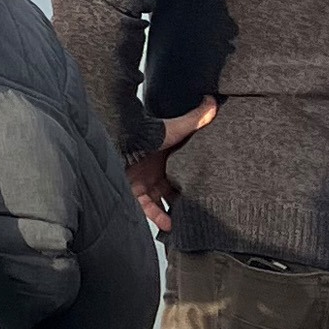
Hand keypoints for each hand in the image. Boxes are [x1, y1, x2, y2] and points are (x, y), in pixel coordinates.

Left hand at [126, 97, 218, 232]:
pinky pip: (148, 209)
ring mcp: (143, 182)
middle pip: (174, 188)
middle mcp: (155, 170)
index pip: (184, 170)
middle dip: (186, 197)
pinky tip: (171, 226)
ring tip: (189, 221)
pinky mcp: (133, 193)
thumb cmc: (143, 133)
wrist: (116, 141)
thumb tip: (212, 102)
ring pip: (162, 202)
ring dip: (174, 211)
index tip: (211, 187)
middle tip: (203, 208)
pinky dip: (159, 218)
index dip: (196, 178)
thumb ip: (194, 119)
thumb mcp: (174, 128)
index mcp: (166, 156)